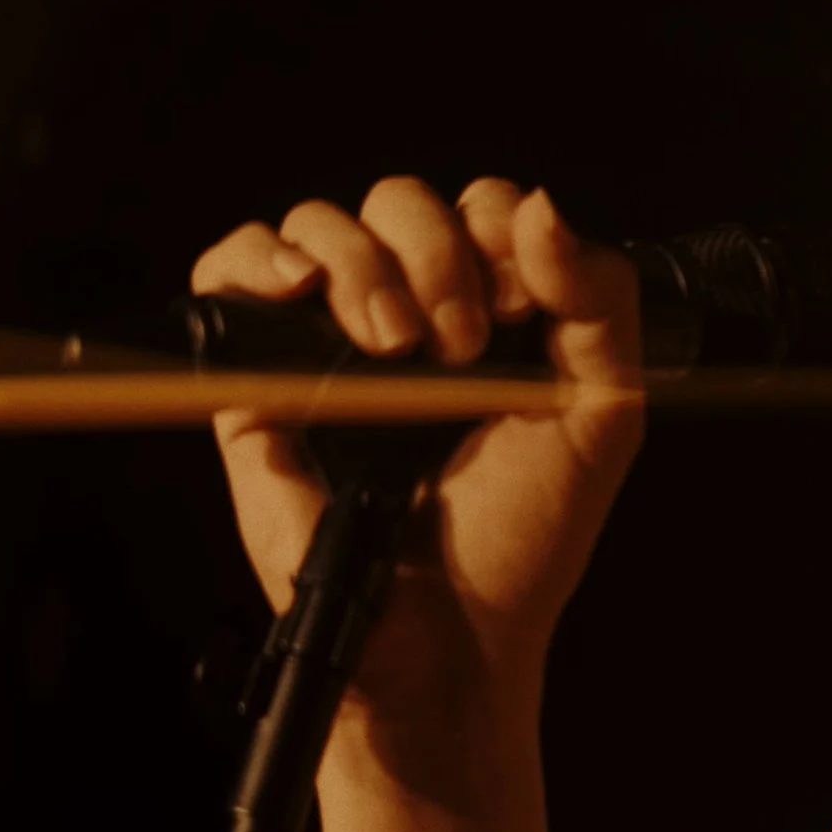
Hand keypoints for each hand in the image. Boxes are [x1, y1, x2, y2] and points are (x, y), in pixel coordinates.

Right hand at [190, 176, 641, 729]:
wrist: (451, 632)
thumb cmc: (526, 533)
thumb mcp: (604, 410)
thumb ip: (600, 299)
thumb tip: (538, 204)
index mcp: (487, 310)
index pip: (482, 206)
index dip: (500, 237)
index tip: (519, 313)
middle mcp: (406, 314)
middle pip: (399, 200)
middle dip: (437, 253)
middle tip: (459, 345)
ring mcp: (327, 342)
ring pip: (320, 223)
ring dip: (366, 265)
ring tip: (396, 349)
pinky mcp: (257, 379)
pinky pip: (227, 270)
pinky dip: (257, 258)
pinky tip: (301, 290)